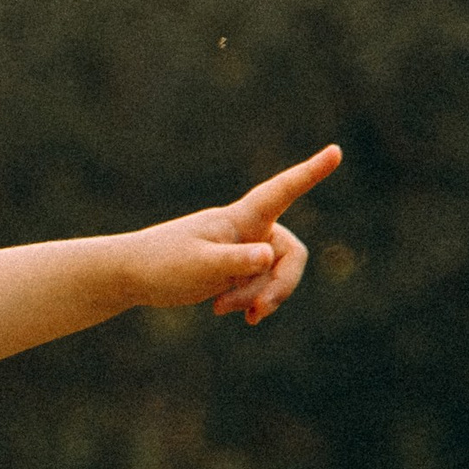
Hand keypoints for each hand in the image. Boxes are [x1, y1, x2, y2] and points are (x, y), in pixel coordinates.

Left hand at [121, 145, 341, 326]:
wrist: (132, 275)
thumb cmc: (161, 263)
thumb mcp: (199, 266)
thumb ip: (235, 261)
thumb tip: (268, 256)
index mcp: (240, 218)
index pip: (281, 191)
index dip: (310, 173)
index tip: (336, 151)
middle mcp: (248, 230)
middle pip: (290, 254)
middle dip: (280, 285)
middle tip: (258, 312)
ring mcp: (244, 251)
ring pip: (275, 276)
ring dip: (257, 298)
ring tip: (221, 309)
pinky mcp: (236, 270)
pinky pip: (262, 287)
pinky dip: (253, 302)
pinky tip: (240, 318)